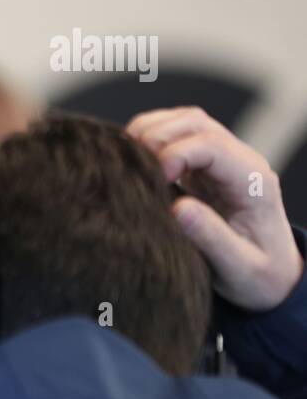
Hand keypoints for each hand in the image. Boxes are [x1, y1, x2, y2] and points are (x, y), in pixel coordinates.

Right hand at [127, 107, 302, 310]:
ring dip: (150, 133)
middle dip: (156, 136)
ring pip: (182, 122)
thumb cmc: (257, 275)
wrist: (270, 277)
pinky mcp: (203, 166)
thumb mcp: (239, 268)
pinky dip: (149, 140)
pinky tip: (135, 163)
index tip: (154, 182)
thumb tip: (179, 209)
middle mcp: (240, 162)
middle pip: (194, 122)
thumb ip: (212, 239)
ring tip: (128, 161)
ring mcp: (221, 160)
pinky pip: (175, 136)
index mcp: (253, 181)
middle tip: (131, 167)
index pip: (211, 145)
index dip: (175, 154)